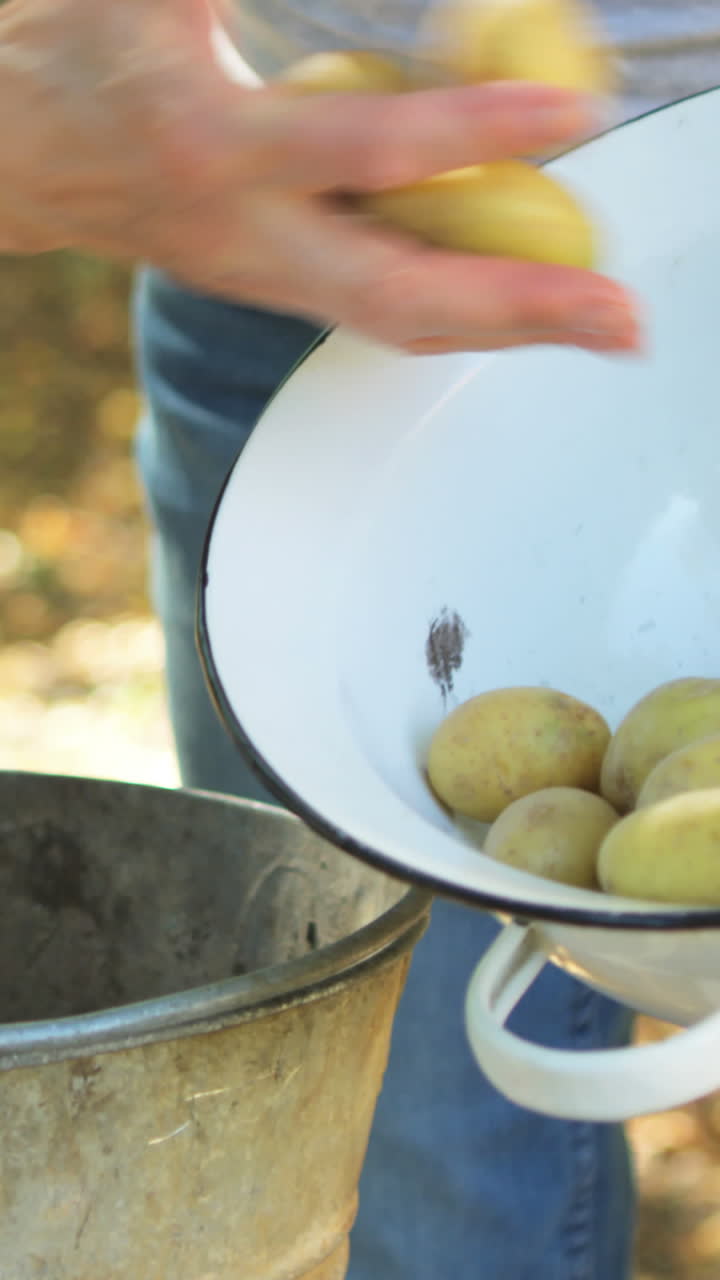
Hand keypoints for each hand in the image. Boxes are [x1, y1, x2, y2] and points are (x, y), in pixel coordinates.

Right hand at [0, 0, 639, 353]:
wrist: (15, 153)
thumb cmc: (76, 50)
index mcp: (214, 146)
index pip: (366, 148)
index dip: (474, 132)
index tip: (574, 112)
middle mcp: (246, 235)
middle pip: (403, 299)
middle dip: (522, 314)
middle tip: (622, 320)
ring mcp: (263, 276)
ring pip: (399, 324)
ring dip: (508, 330)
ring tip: (601, 324)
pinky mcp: (275, 287)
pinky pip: (383, 312)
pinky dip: (463, 314)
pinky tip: (527, 306)